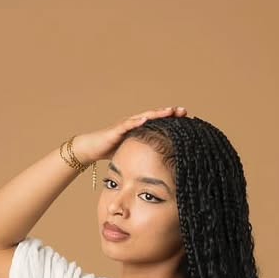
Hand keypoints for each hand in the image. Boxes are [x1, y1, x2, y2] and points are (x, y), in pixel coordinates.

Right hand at [73, 106, 188, 166]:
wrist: (91, 149)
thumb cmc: (111, 151)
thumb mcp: (133, 154)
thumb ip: (145, 155)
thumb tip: (159, 166)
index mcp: (140, 130)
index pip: (159, 123)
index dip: (172, 121)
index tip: (187, 119)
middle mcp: (135, 124)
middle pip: (155, 116)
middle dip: (170, 113)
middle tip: (185, 111)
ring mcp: (125, 125)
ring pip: (144, 117)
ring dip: (157, 113)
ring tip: (170, 111)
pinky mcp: (116, 130)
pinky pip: (128, 124)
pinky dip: (137, 121)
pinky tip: (147, 119)